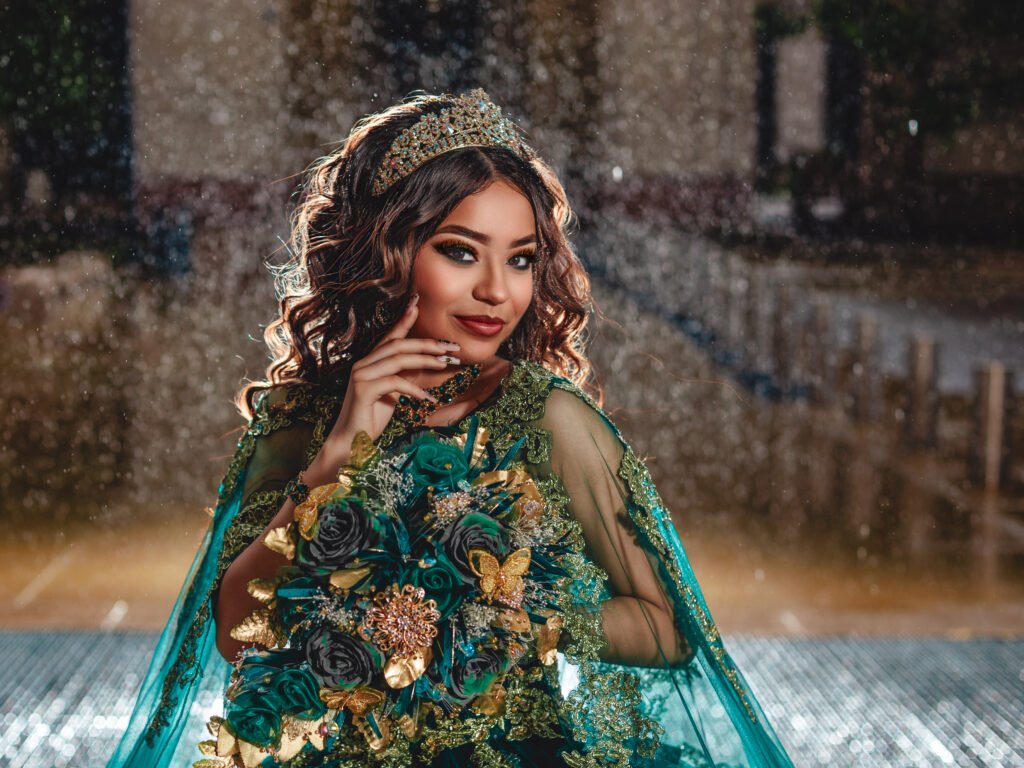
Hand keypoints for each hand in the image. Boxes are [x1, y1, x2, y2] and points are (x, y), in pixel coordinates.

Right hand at [306, 294, 459, 480]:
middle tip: (452, 348)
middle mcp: (363, 364)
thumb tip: (426, 364)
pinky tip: (428, 399)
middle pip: (399, 345)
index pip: (390, 337)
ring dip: (427, 360)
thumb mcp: (393, 394)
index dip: (404, 319)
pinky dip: (415, 390)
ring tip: (447, 365)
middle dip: (428, 344)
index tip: (417, 302)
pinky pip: (395, 382)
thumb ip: (404, 376)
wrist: (351, 443)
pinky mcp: (363, 390)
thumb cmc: (371, 419)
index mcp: (369, 362)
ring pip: (399, 359)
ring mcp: (361, 375)